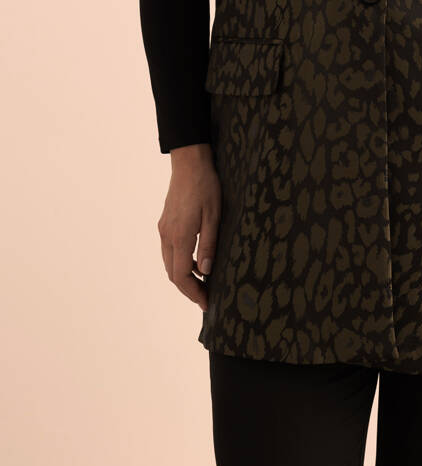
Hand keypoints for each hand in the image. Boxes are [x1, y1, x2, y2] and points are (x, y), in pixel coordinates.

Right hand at [158, 144, 220, 311]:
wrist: (189, 162)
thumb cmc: (206, 186)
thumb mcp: (214, 215)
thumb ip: (208, 244)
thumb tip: (207, 272)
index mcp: (179, 236)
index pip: (181, 276)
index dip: (193, 293)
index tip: (206, 303)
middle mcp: (167, 235)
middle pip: (173, 273)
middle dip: (188, 289)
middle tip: (205, 297)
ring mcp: (164, 229)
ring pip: (169, 263)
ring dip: (183, 276)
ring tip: (203, 282)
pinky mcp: (165, 223)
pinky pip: (169, 250)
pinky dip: (180, 261)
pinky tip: (197, 260)